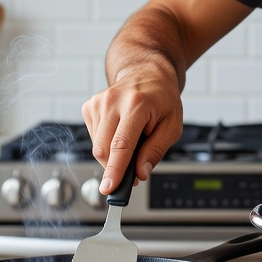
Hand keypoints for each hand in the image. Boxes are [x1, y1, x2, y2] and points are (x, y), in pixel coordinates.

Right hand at [81, 72, 183, 194]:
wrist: (146, 74)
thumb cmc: (162, 99)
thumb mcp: (172, 125)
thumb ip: (156, 150)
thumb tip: (140, 173)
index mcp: (136, 104)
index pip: (121, 144)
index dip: (115, 169)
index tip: (109, 188)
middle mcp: (113, 101)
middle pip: (104, 149)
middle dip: (116, 167)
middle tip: (134, 169)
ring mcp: (98, 102)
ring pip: (97, 146)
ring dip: (113, 154)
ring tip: (131, 139)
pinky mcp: (89, 106)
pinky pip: (94, 138)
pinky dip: (106, 144)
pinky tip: (119, 132)